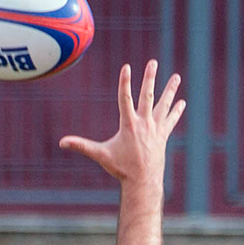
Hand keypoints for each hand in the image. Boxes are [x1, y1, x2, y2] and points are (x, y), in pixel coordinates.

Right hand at [59, 61, 184, 187]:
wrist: (142, 182)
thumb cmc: (121, 169)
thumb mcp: (100, 155)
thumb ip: (81, 146)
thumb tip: (62, 143)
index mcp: (129, 125)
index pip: (125, 98)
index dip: (125, 82)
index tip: (126, 66)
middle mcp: (144, 124)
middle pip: (147, 95)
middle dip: (149, 78)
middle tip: (153, 62)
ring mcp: (155, 129)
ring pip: (163, 105)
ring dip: (170, 90)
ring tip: (176, 77)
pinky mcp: (162, 136)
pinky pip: (170, 120)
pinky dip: (176, 111)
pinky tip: (181, 102)